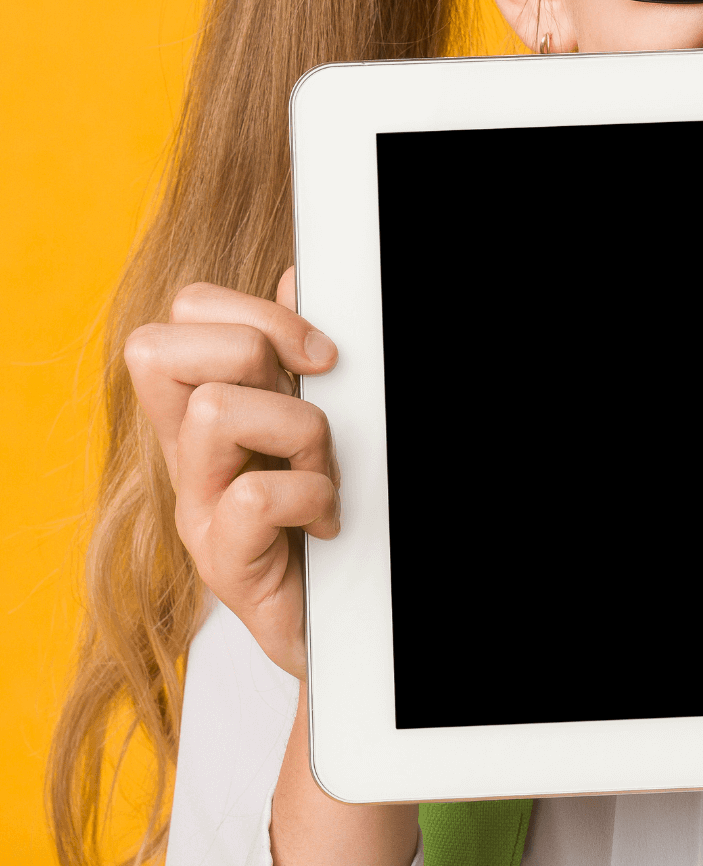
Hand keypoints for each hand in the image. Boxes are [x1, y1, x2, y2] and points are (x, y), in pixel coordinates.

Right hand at [124, 267, 339, 678]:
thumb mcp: (312, 420)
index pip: (183, 313)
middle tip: (306, 400)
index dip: (253, 310)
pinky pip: (254, 496)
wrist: (347, 624)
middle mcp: (187, 453)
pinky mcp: (223, 564)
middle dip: (254, 352)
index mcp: (206, 407)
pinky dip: (311, 498)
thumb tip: (297, 275)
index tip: (318, 353)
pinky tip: (325, 521)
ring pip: (215, 411)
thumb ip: (295, 356)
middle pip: (158, 347)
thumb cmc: (327, 513)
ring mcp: (196, 510)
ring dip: (299, 432)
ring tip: (321, 472)